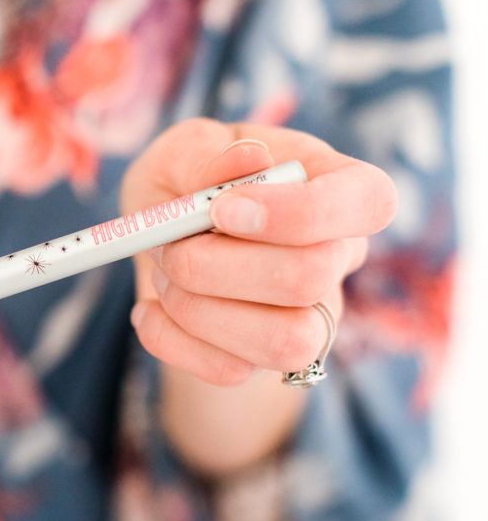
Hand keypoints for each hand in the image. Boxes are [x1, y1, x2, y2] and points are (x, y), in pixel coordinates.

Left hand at [123, 118, 396, 385]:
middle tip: (170, 242)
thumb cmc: (185, 179)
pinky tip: (150, 308)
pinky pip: (230, 371)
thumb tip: (249, 158)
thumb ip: (208, 154)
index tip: (221, 209)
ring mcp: (310, 316)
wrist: (159, 238)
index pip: (370, 202)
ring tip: (167, 274)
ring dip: (197, 309)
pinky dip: (170, 339)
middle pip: (310, 279)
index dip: (301, 212)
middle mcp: (337, 256)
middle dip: (215, 264)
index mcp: (337, 185)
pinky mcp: (266, 359)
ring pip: (285, 342)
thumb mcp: (183, 149)